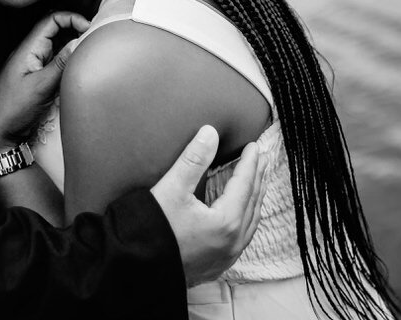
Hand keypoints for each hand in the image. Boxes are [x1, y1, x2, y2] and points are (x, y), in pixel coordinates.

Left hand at [0, 11, 88, 153]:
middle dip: (75, 30)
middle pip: (56, 31)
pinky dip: (68, 62)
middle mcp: (32, 54)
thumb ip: (60, 64)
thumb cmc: (11, 109)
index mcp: (28, 49)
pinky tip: (77, 69)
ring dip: (73, 47)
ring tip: (88, 53)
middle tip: (93, 38)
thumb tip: (79, 42)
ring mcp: (35, 66)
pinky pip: (56, 64)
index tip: (88, 28)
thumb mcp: (40, 86)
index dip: (71, 18)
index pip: (51, 20)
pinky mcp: (38, 79)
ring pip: (57, 48)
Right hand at [150, 126, 265, 286]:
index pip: (244, 184)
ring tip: (258, 181)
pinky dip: (246, 218)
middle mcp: (233, 241)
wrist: (138, 268)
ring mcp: (227, 256)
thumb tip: (210, 132)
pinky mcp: (218, 264)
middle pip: (252, 202)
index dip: (249, 163)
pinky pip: (242, 236)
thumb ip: (193, 159)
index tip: (254, 146)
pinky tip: (242, 213)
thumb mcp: (172, 189)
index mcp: (226, 222)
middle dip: (258, 178)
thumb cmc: (154, 230)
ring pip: (250, 221)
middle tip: (263, 158)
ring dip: (255, 198)